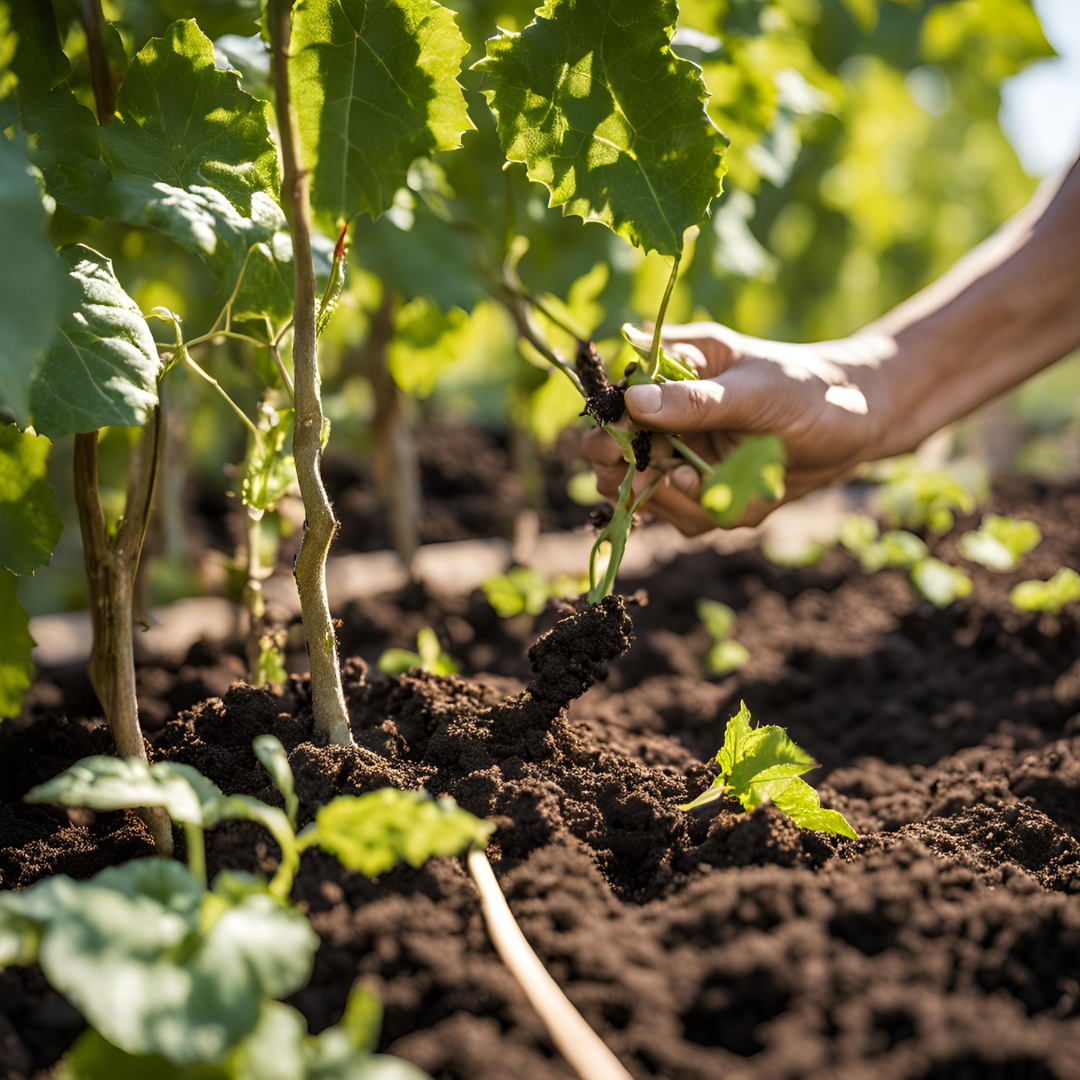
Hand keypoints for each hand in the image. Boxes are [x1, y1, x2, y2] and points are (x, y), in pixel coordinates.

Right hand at [583, 322, 895, 532]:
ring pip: (654, 500)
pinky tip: (755, 493)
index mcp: (670, 376)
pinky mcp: (709, 492)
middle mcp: (670, 421)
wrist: (862, 420)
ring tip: (719, 484)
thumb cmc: (809, 387)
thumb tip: (633, 403)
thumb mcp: (755, 389)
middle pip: (618, 463)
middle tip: (663, 480)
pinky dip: (721, 512)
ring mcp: (687, 460)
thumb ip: (696, 401)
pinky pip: (694, 520)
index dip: (610, 436)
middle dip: (634, 479)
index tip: (617, 454)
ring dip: (685, 502)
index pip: (616, 410)